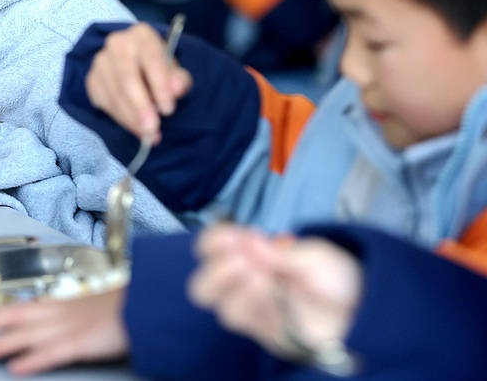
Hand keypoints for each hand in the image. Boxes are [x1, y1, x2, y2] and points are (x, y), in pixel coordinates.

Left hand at [0, 288, 129, 375]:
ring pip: (28, 334)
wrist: (147, 304)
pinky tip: (17, 367)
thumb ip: (69, 317)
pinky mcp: (82, 343)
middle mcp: (61, 313)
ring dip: (3, 342)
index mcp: (63, 305)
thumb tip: (51, 323)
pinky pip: (52, 353)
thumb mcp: (90, 309)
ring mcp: (70, 327)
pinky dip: (33, 360)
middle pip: (19, 317)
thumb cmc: (122, 308)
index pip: (22, 307)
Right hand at [86, 23, 191, 139]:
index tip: (168, 109)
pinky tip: (134, 127)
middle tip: (152, 129)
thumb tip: (177, 88)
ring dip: (131, 118)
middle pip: (126, 77)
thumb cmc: (158, 68)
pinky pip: (103, 102)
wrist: (137, 65)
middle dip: (140, 106)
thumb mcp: (174, 71)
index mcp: (141, 35)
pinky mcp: (91, 79)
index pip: (150, 58)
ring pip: (114, 93)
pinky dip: (120, 118)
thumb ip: (178, 79)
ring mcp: (100, 61)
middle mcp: (117, 43)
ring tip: (148, 134)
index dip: (159, 85)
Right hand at [187, 225, 361, 358]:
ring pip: (211, 301)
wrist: (363, 314)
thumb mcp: (315, 257)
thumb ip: (282, 254)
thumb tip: (249, 240)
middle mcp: (242, 284)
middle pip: (201, 283)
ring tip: (262, 277)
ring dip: (230, 283)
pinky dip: (248, 300)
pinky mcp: (260, 329)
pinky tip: (270, 291)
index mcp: (250, 257)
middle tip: (245, 261)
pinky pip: (237, 317)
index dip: (217, 239)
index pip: (212, 246)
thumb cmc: (336, 280)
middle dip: (216, 268)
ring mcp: (249, 309)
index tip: (241, 235)